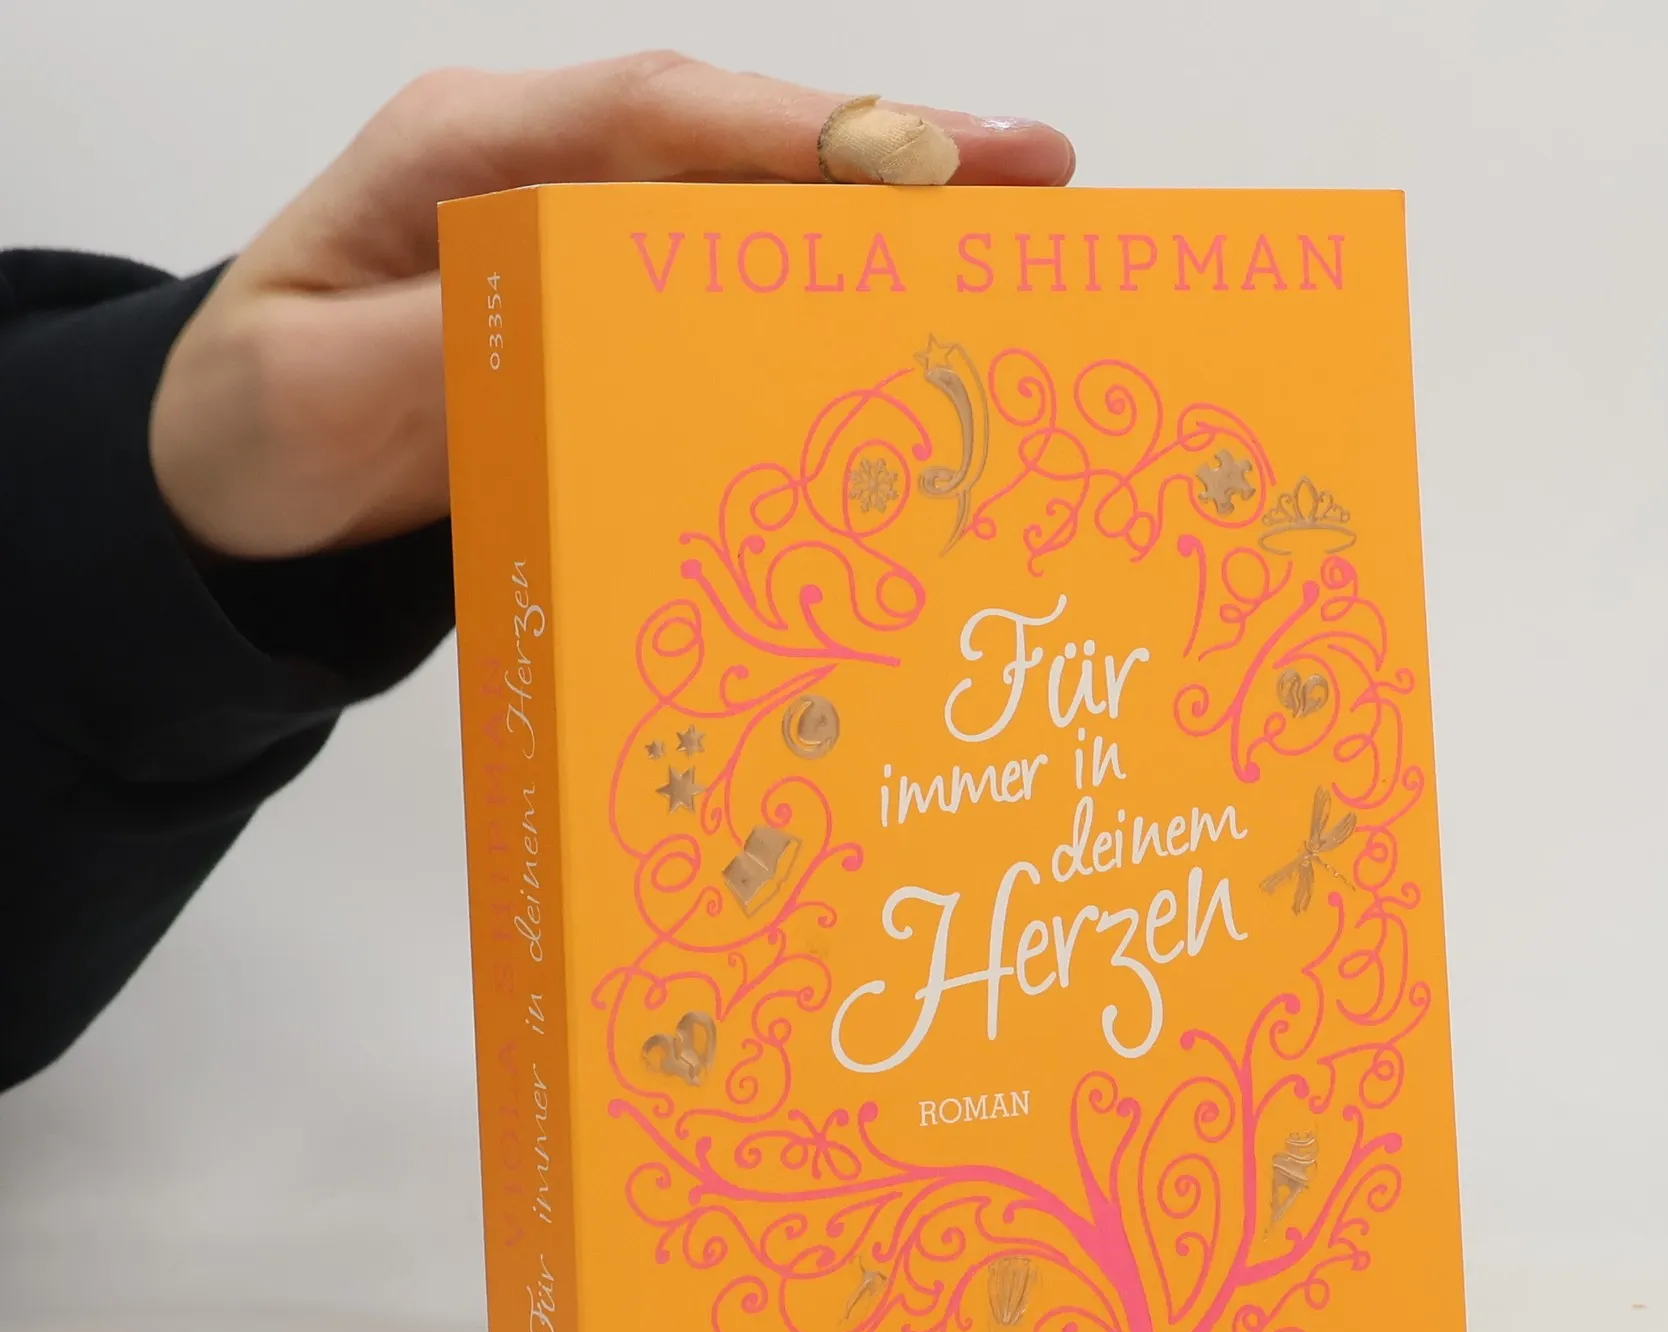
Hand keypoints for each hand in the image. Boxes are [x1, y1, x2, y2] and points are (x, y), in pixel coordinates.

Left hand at [149, 55, 1073, 560]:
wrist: (231, 484)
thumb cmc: (252, 421)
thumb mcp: (316, 387)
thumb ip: (437, 343)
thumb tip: (593, 319)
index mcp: (466, 154)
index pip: (653, 115)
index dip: (799, 128)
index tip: (929, 155)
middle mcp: (544, 178)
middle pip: (738, 146)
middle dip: (888, 157)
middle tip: (1041, 182)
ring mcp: (582, 249)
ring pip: (753, 216)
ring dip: (881, 228)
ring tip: (1017, 251)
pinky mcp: (606, 326)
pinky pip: (732, 299)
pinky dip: (823, 305)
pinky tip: (903, 335)